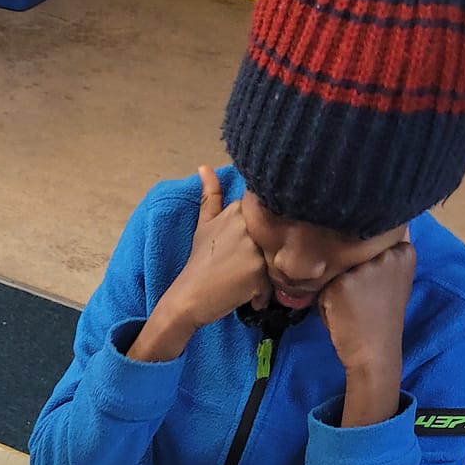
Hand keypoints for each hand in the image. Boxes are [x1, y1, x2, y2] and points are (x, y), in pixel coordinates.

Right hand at [138, 167, 269, 359]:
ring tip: (247, 282)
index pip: (269, 214)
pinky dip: (262, 295)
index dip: (264, 231)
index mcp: (240, 209)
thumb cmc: (199, 261)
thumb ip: (210, 196)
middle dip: (269, 255)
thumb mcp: (204, 225)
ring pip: (276, 262)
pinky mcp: (258, 273)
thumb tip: (204, 166)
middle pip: (277, 239)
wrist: (187, 297)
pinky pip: (272, 285)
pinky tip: (248, 296)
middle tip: (248, 268)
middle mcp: (249, 224)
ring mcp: (255, 249)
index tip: (250, 245)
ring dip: (267, 276)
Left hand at [319, 235, 414, 379]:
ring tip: (351, 306)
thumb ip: (386, 255)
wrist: (374, 352)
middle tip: (362, 299)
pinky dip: (325, 301)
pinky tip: (340, 313)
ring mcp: (365, 268)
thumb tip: (377, 228)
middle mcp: (387, 254)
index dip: (367, 260)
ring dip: (336, 285)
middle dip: (351, 272)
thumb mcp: (392, 280)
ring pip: (336, 267)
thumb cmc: (380, 318)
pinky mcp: (343, 283)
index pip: (374, 239)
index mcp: (404, 251)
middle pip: (352, 252)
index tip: (375, 284)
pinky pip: (323, 285)